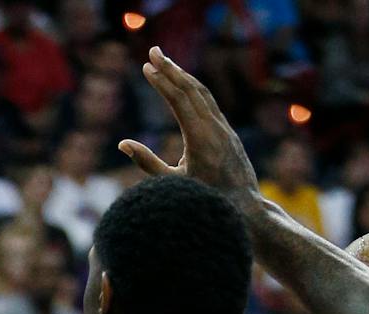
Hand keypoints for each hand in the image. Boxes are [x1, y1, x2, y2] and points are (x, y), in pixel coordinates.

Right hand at [118, 47, 258, 202]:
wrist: (245, 208)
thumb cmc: (204, 200)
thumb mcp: (171, 184)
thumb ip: (147, 162)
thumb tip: (123, 144)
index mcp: (200, 138)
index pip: (178, 100)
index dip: (161, 82)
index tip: (146, 67)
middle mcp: (215, 128)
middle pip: (191, 88)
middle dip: (171, 68)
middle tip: (153, 51)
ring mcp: (224, 128)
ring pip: (202, 93)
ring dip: (183, 75)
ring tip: (166, 63)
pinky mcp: (228, 132)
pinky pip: (209, 104)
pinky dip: (194, 89)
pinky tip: (184, 85)